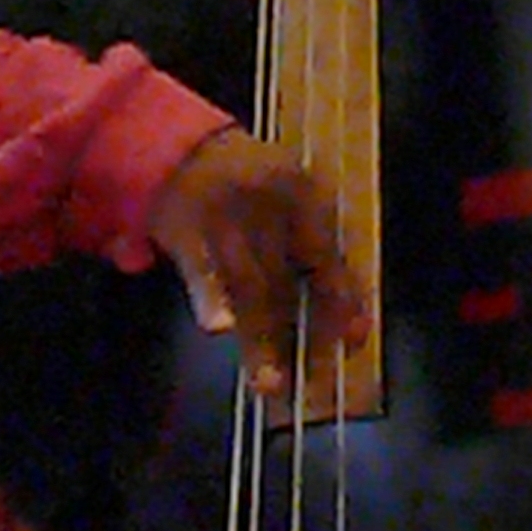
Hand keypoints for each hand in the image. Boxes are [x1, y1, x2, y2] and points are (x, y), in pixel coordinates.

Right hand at [146, 127, 372, 397]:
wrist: (176, 145)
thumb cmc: (243, 178)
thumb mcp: (286, 191)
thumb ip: (308, 239)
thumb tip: (341, 302)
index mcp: (303, 194)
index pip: (328, 257)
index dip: (343, 300)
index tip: (355, 339)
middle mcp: (270, 206)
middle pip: (289, 280)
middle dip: (301, 335)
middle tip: (314, 384)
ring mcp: (227, 220)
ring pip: (250, 288)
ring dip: (260, 340)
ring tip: (271, 385)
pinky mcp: (186, 233)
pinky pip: (201, 272)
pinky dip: (212, 300)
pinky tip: (220, 329)